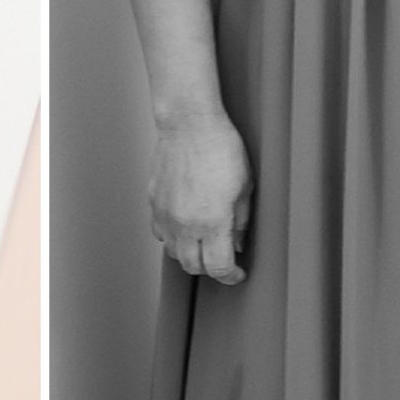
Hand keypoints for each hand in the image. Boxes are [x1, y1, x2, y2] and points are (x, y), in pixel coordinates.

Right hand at [148, 111, 252, 283]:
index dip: (231, 276)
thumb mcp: (245, 188)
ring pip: (173, 252)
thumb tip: (237, 243)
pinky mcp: (153, 202)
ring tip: (202, 242)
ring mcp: (166, 214)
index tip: (237, 272)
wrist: (190, 123)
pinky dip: (172, 236)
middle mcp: (185, 223)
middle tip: (221, 258)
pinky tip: (183, 225)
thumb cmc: (221, 148)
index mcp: (213, 222)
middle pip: (193, 267)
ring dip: (189, 254)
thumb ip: (241, 222)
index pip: (219, 268)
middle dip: (210, 268)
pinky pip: (159, 232)